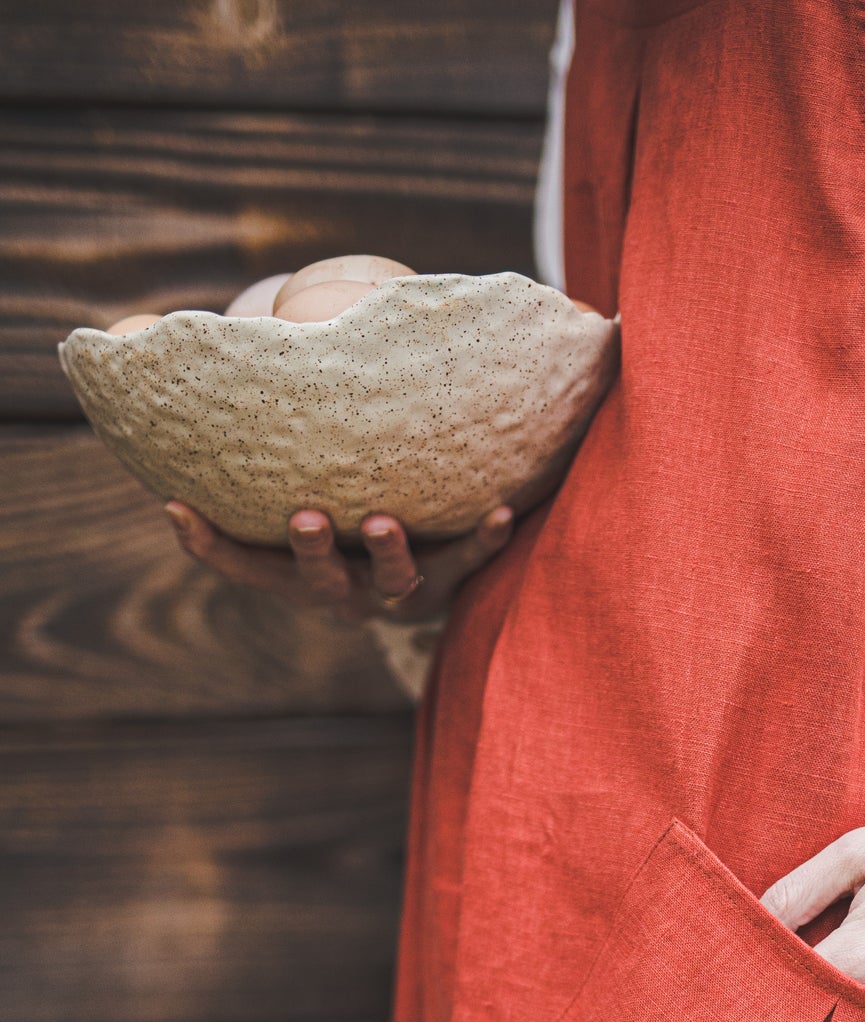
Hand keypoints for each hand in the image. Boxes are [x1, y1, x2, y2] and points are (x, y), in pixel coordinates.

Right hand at [164, 502, 515, 623]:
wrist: (424, 587)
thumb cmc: (344, 533)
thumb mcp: (298, 512)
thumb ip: (262, 473)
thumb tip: (195, 402)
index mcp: (299, 580)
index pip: (244, 569)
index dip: (209, 546)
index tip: (178, 508)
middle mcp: (346, 593)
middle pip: (322, 580)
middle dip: (312, 551)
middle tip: (306, 519)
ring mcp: (400, 593)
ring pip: (394, 582)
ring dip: (388, 553)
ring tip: (382, 522)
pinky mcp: (452, 578)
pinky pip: (471, 561)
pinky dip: (484, 539)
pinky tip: (503, 512)